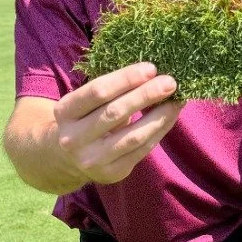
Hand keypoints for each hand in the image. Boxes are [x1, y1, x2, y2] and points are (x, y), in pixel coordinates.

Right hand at [53, 62, 182, 185]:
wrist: (68, 158)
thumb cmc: (85, 118)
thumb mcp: (86, 102)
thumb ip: (112, 89)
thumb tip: (154, 74)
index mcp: (64, 112)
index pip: (98, 91)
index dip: (126, 78)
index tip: (151, 68)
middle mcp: (73, 138)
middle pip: (115, 113)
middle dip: (146, 95)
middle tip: (170, 82)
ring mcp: (91, 159)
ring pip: (133, 136)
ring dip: (159, 116)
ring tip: (176, 101)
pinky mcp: (112, 173)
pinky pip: (142, 150)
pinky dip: (159, 130)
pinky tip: (170, 117)